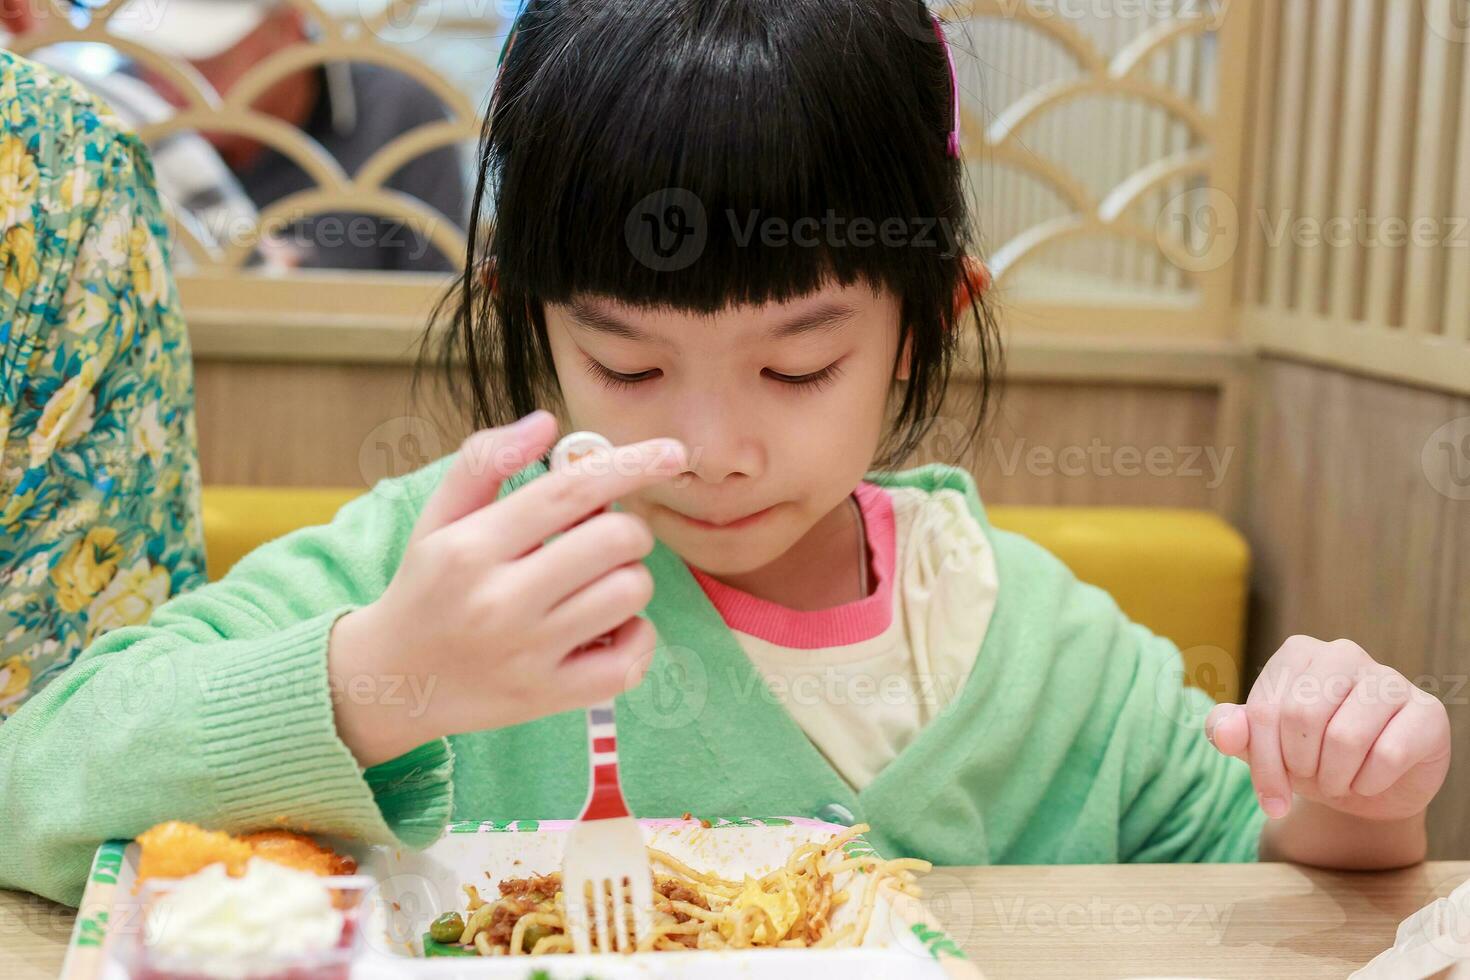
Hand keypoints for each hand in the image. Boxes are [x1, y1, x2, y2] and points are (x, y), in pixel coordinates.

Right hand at [329, 411, 686, 765]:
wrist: (392, 682)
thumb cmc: (427, 589)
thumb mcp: (439, 518)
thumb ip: (485, 462)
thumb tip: (547, 422)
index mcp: (471, 547)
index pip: (570, 491)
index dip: (631, 464)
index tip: (674, 451)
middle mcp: (500, 601)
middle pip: (616, 540)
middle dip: (625, 529)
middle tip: (596, 541)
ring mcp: (528, 654)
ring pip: (630, 592)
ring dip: (628, 579)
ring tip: (592, 586)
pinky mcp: (550, 697)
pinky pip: (632, 659)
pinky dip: (636, 636)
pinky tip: (607, 628)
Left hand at [1206, 636, 1450, 821]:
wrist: (1365, 787)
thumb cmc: (1308, 756)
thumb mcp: (1261, 747)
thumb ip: (1230, 733)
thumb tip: (1224, 732)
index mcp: (1297, 653)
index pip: (1265, 710)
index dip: (1263, 765)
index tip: (1270, 799)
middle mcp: (1343, 654)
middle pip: (1301, 717)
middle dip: (1300, 766)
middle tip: (1311, 778)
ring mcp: (1390, 679)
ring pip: (1345, 737)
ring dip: (1335, 778)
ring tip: (1338, 780)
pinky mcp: (1427, 711)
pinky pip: (1388, 754)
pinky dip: (1370, 782)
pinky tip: (1369, 780)